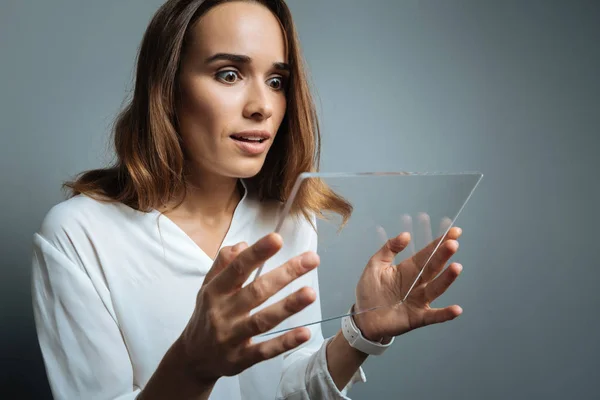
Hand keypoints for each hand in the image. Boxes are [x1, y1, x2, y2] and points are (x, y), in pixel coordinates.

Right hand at [178, 233, 319, 383]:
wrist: (193, 358)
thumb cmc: (206, 314)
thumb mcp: (208, 286)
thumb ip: (223, 263)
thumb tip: (243, 244)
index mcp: (215, 291)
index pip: (237, 268)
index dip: (257, 253)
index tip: (277, 238)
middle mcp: (222, 313)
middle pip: (256, 292)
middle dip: (285, 274)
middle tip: (311, 260)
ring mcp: (231, 338)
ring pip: (262, 320)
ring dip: (288, 307)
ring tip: (311, 293)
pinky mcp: (241, 360)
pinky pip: (265, 351)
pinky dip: (285, 342)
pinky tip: (305, 333)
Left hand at [354, 225, 463, 341]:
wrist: (363, 317)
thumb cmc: (370, 291)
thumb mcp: (375, 265)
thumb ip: (389, 249)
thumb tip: (406, 234)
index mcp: (408, 269)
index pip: (427, 253)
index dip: (440, 242)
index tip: (454, 232)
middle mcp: (417, 283)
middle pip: (433, 268)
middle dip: (443, 256)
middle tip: (452, 244)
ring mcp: (419, 301)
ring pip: (436, 288)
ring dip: (447, 279)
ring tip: (456, 267)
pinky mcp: (417, 317)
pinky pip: (434, 316)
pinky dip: (445, 314)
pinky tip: (457, 309)